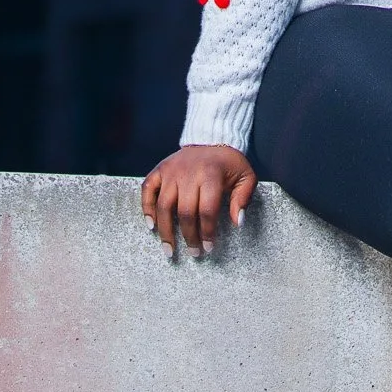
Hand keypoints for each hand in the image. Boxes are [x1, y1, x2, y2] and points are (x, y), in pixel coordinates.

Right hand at [141, 144, 256, 257]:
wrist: (212, 139)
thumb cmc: (229, 163)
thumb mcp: (246, 176)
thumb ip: (243, 198)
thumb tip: (238, 223)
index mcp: (211, 174)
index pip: (207, 209)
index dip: (208, 232)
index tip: (209, 247)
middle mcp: (188, 172)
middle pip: (185, 212)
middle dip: (189, 237)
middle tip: (194, 253)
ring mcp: (171, 171)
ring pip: (164, 205)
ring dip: (165, 231)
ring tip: (169, 249)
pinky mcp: (160, 169)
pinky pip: (147, 189)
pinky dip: (146, 208)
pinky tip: (151, 226)